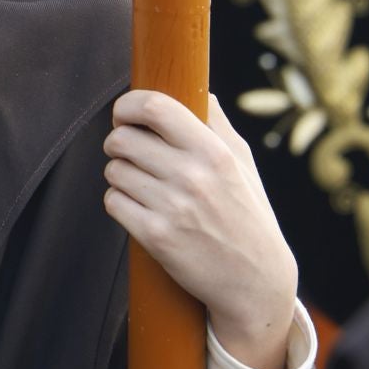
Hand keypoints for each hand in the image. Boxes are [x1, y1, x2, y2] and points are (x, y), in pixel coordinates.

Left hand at [104, 93, 297, 368]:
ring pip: (114, 170)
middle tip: (131, 152)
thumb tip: (195, 87)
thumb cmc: (247, 215)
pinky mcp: (156, 237)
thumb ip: (216, 122)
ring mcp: (172, 208)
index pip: (154, 108)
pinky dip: (120, 203)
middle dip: (119, 142)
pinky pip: (113, 202)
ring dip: (121, 175)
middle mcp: (192, 177)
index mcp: (213, 152)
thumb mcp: (242, 163)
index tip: (125, 113)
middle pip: (122, 139)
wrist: (256, 281)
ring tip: (143, 185)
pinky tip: (140, 208)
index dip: (129, 105)